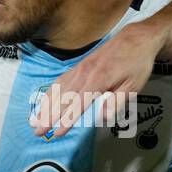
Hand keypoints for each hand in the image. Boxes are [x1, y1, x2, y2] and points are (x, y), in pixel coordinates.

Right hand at [29, 20, 164, 137]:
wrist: (136, 39)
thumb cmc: (137, 63)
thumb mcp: (134, 86)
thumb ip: (116, 103)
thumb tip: (102, 117)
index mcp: (98, 80)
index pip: (78, 104)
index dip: (67, 120)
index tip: (57, 132)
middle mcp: (85, 73)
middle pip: (62, 98)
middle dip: (48, 116)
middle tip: (37, 131)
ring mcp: (80, 68)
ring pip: (58, 89)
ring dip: (45, 105)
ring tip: (34, 119)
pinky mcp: (80, 66)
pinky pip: (61, 80)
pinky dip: (51, 91)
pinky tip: (45, 100)